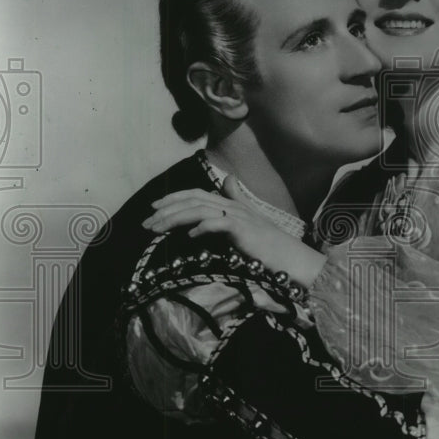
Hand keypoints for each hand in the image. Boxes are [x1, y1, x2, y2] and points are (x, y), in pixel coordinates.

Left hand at [143, 176, 325, 288]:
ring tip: (157, 229)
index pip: (197, 194)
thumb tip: (228, 181)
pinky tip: (189, 236)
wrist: (292, 258)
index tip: (154, 208)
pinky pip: (217, 224)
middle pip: (193, 200)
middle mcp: (233, 206)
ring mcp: (238, 217)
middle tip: (146, 222)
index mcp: (232, 204)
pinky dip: (201, 228)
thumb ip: (237, 200)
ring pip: (199, 210)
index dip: (174, 198)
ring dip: (174, 219)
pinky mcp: (243, 230)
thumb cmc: (270, 245)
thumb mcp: (250, 220)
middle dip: (166, 209)